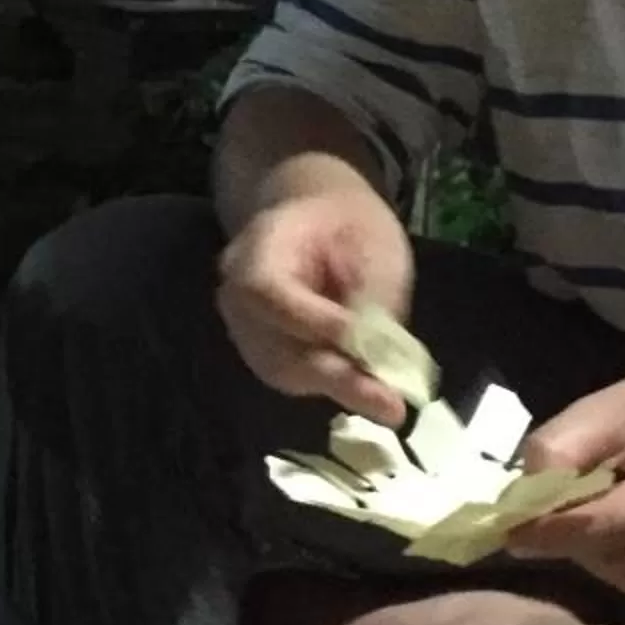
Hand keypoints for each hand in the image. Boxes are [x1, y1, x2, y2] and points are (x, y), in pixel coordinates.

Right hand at [215, 180, 418, 425]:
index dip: (313, 322)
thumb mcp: (375, 242)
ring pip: (283, 371)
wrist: (316, 219)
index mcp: (256, 246)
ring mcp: (244, 330)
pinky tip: (372, 392)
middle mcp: (235, 295)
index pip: (267, 291)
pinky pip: (294, 377)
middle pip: (273, 347)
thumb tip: (381, 351)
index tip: (367, 344)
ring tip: (388, 401)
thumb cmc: (348, 224)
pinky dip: (333, 385)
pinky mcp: (262, 354)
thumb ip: (374, 293)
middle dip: (335, 376)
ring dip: (337, 387)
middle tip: (389, 405)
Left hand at [503, 350, 624, 599]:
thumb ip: (562, 449)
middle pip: (622, 562)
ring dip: (602, 557)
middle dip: (578, 542)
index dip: (552, 529)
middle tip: (557, 515)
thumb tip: (519, 505)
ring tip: (602, 515)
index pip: (609, 524)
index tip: (510, 528)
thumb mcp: (614, 405)